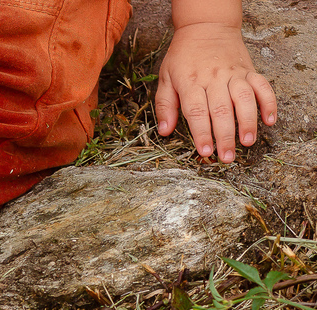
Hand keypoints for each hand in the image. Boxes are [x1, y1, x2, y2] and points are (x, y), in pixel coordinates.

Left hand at [154, 22, 276, 162]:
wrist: (206, 27)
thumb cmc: (183, 56)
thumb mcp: (165, 78)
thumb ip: (164, 106)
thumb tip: (164, 131)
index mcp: (190, 83)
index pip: (197, 112)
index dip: (202, 133)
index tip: (205, 152)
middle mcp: (213, 79)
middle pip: (221, 111)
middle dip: (225, 136)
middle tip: (227, 157)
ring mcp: (234, 74)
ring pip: (244, 99)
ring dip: (248, 122)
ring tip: (247, 142)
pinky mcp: (249, 70)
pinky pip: (262, 86)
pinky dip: (269, 102)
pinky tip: (269, 120)